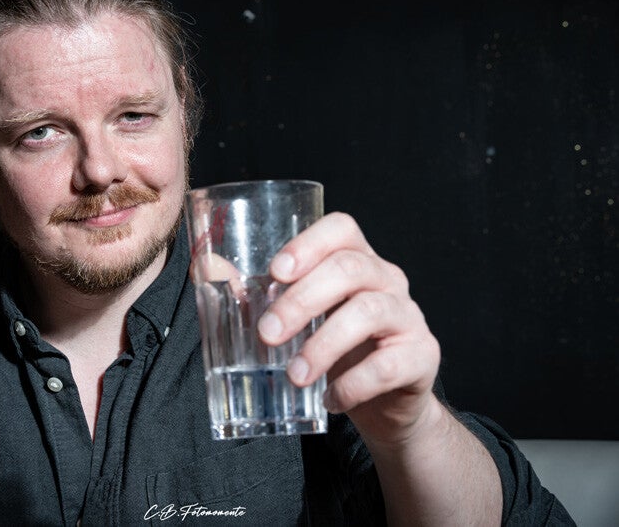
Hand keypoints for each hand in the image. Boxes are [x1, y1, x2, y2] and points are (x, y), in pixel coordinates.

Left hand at [257, 212, 440, 444]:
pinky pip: (390, 364)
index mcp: (357, 260)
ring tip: (295, 375)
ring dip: (324, 345)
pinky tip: (330, 399)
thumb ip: (267, 296)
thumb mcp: (305, 320)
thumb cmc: (336, 350)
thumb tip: (209, 270)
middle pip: (350, 269)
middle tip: (267, 334)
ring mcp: (409, 315)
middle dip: (302, 300)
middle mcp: (387, 279)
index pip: (342, 229)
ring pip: (369, 312)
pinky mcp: (423, 356)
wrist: (388, 403)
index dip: (308, 244)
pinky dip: (353, 385)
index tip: (274, 272)